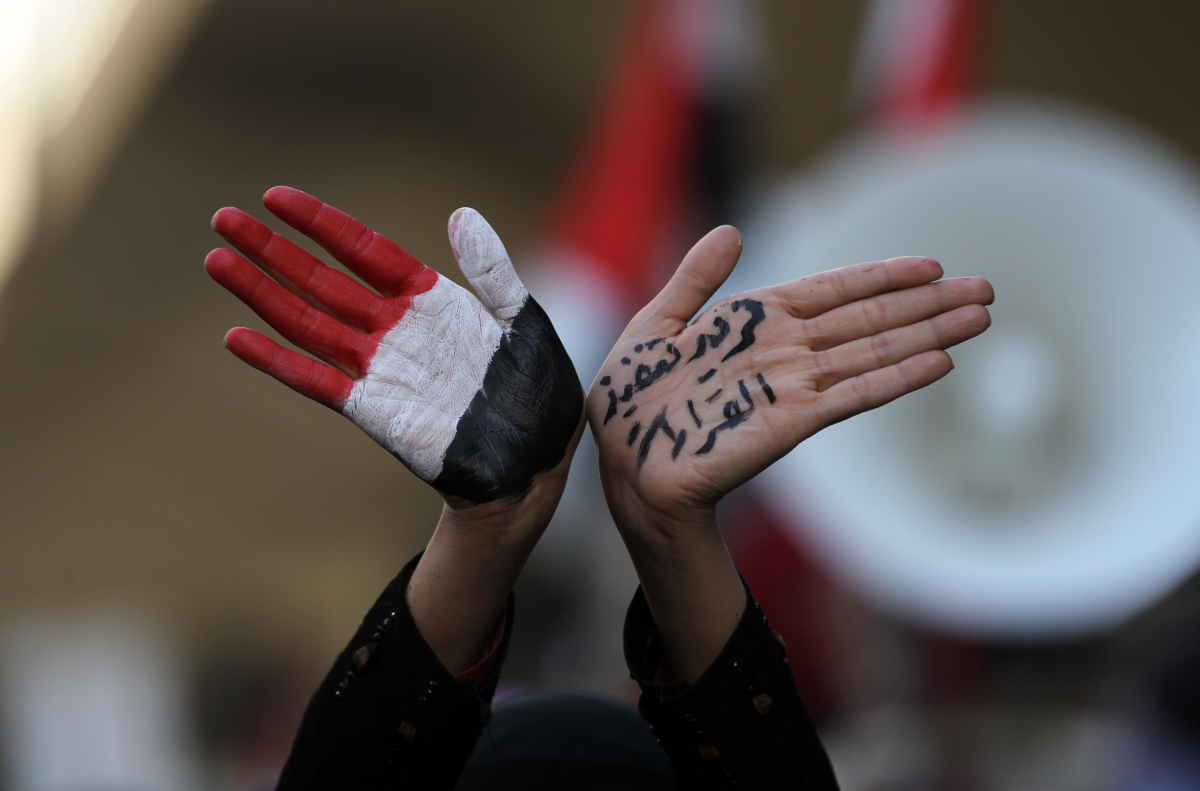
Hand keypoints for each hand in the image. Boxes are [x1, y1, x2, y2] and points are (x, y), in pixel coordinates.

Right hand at [206, 187, 582, 505]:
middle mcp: (395, 329)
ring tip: (217, 260)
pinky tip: (236, 338)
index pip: (365, 250)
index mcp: (431, 300)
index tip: (277, 197)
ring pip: (307, 321)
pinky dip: (277, 361)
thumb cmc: (536, 393)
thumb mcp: (523, 320)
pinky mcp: (373, 410)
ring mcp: (380, 369)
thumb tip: (461, 213)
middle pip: (322, 279)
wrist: (536, 463)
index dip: (322, 224)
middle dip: (273, 249)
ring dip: (263, 293)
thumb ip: (491, 271)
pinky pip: (316, 380)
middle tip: (223, 218)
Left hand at [587, 226, 991, 680]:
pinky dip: (896, 378)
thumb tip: (733, 230)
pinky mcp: (788, 421)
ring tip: (981, 317)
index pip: (833, 290)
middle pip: (869, 318)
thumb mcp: (657, 322)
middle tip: (986, 288)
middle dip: (928, 303)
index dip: (882, 277)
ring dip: (929, 334)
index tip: (932, 265)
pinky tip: (939, 363)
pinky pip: (852, 394)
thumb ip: (695, 278)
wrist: (623, 461)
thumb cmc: (632, 397)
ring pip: (873, 351)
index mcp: (754, 321)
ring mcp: (791, 385)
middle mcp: (783, 349)